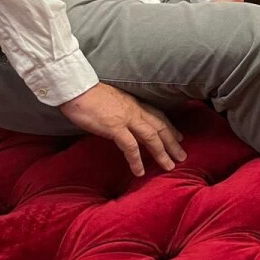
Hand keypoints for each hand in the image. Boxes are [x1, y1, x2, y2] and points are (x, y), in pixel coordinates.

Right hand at [59, 83, 186, 176]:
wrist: (76, 88)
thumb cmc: (89, 95)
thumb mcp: (112, 102)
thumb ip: (120, 112)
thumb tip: (122, 122)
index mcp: (134, 103)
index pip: (158, 116)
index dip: (170, 127)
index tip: (179, 137)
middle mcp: (135, 110)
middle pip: (160, 127)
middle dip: (173, 142)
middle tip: (182, 156)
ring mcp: (126, 118)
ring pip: (151, 137)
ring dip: (162, 153)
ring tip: (169, 167)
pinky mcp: (114, 126)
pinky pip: (130, 146)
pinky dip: (136, 160)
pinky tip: (140, 172)